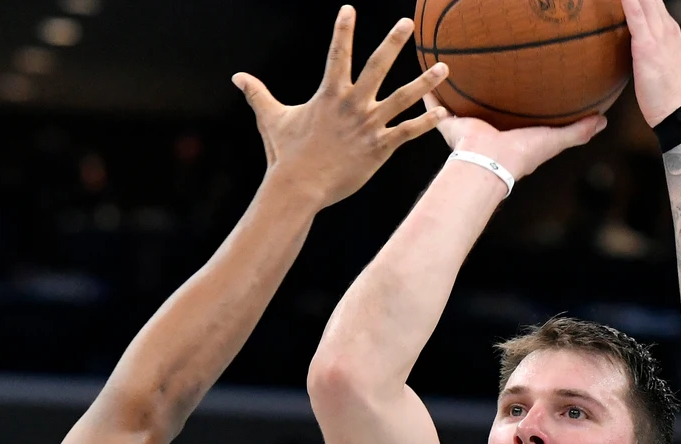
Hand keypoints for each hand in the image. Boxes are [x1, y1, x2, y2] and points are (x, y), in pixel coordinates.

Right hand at [234, 7, 451, 209]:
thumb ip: (258, 94)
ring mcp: (368, 126)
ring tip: (444, 66)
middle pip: (377, 67)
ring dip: (425, 82)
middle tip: (408, 23)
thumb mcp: (271, 119)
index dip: (342, 30)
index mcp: (329, 95)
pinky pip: (407, 132)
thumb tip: (237, 77)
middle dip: (393, 43)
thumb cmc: (285, 154)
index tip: (349, 9)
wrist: (298, 188)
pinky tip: (442, 112)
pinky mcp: (379, 148)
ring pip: (403, 98)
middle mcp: (352, 105)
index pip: (337, 54)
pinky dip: (425, 122)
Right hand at [426, 96, 605, 181]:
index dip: (518, 107)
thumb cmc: (521, 155)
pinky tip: (429, 80)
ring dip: (457, 94)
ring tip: (455, 73)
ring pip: (460, 109)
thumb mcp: (555, 140)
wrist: (489, 162)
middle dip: (485, 99)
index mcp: (511, 136)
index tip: (523, 90)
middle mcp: (488, 132)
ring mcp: (467, 129)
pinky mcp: (450, 126)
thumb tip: (603, 120)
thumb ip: (578, 132)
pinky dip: (430, 98)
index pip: (516, 118)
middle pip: (487, 111)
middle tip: (487, 78)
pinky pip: (436, 110)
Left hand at [622, 0, 680, 125]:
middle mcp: (666, 26)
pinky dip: (627, 1)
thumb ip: (642, 51)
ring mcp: (658, 34)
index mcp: (667, 29)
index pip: (650, 0)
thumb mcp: (653, 66)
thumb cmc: (663, 95)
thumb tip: (627, 50)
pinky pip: (635, 15)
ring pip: (643, 0)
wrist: (678, 113)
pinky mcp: (648, 46)